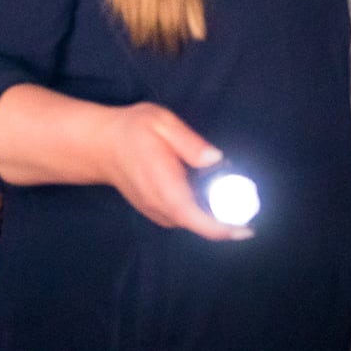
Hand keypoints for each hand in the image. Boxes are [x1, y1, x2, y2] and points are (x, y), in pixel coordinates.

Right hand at [93, 103, 249, 241]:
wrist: (100, 146)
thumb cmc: (132, 130)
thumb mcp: (160, 122)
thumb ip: (189, 142)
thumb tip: (216, 159)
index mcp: (165, 187)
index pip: (197, 219)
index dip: (225, 228)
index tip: (250, 227)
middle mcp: (162, 208)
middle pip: (202, 225)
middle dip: (229, 217)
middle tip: (249, 197)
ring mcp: (159, 214)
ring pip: (196, 222)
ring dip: (216, 213)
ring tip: (231, 190)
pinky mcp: (159, 213)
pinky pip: (187, 217)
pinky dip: (203, 210)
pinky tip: (210, 190)